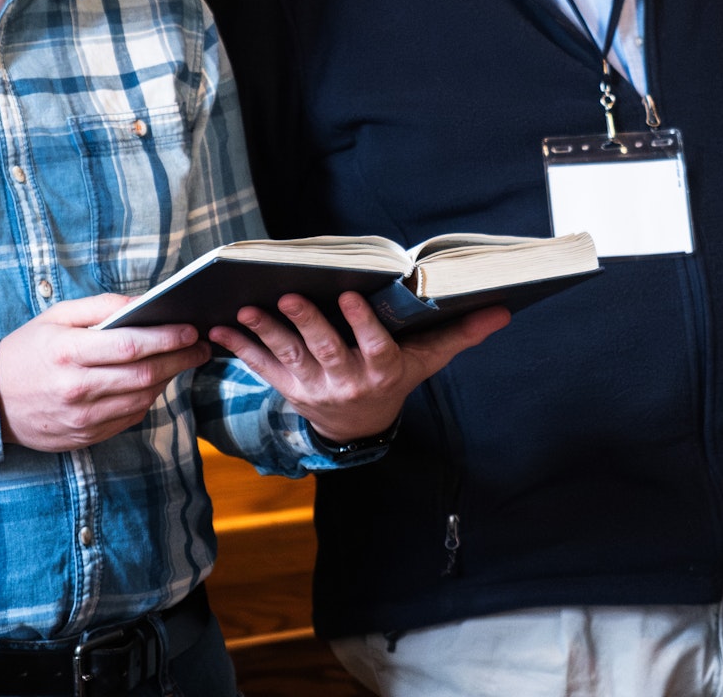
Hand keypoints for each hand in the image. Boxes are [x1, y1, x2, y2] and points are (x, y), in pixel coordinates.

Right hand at [0, 294, 211, 452]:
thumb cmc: (26, 351)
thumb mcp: (55, 317)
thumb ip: (100, 307)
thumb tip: (143, 302)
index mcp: (69, 353)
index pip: (132, 346)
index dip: (168, 338)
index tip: (191, 330)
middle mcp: (77, 389)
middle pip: (145, 376)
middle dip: (180, 359)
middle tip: (201, 347)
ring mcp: (82, 419)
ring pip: (142, 399)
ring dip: (168, 380)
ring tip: (181, 361)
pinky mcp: (85, 437)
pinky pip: (129, 418)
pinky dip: (147, 399)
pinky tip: (153, 383)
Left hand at [210, 293, 508, 444]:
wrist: (357, 428)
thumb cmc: (394, 379)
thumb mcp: (426, 361)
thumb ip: (458, 334)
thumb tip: (502, 311)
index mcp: (382, 370)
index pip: (373, 345)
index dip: (360, 321)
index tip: (349, 294)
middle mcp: (346, 381)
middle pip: (325, 349)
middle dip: (306, 322)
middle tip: (288, 296)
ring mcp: (312, 385)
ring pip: (288, 356)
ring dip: (265, 332)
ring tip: (248, 308)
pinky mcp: (286, 387)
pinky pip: (260, 367)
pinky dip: (239, 347)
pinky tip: (220, 328)